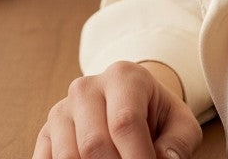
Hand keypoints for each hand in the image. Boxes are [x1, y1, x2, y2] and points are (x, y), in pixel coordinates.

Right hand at [32, 61, 202, 158]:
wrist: (128, 103)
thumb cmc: (157, 117)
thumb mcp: (180, 124)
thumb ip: (178, 143)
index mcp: (123, 77)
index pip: (124, 122)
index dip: (137, 158)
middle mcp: (86, 87)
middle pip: (94, 144)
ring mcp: (62, 109)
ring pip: (68, 157)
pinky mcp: (47, 132)